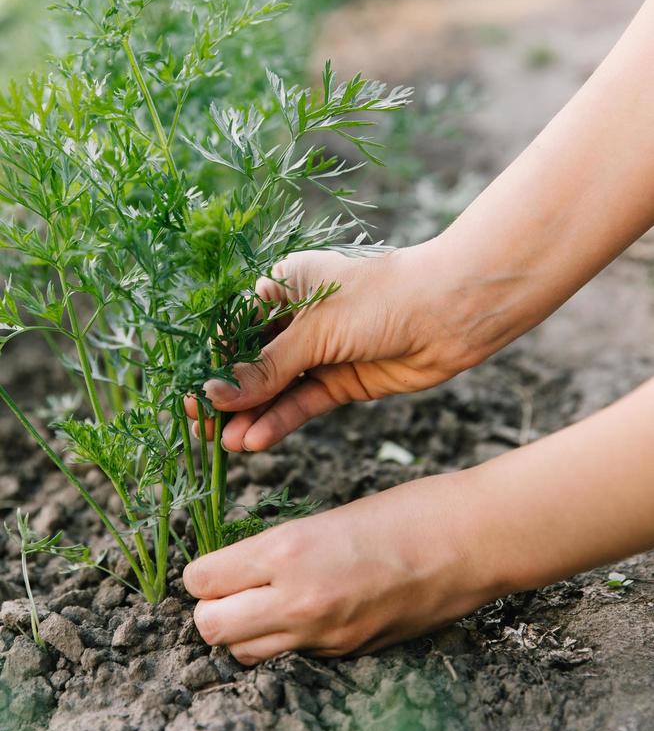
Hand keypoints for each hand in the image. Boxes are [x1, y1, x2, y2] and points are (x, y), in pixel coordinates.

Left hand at [183, 472, 491, 663]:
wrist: (468, 543)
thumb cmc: (404, 513)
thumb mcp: (326, 517)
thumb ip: (278, 549)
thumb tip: (238, 570)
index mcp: (289, 550)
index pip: (205, 580)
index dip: (203, 573)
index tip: (214, 565)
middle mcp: (298, 600)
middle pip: (211, 628)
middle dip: (212, 608)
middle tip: (230, 588)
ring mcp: (324, 635)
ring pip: (245, 652)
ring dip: (243, 630)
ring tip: (265, 601)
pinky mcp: (349, 653)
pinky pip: (293, 655)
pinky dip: (287, 639)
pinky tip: (309, 610)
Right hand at [184, 245, 469, 451]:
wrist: (450, 313)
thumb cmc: (380, 299)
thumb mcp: (316, 330)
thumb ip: (266, 367)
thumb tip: (216, 394)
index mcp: (284, 286)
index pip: (234, 328)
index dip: (211, 362)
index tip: (189, 393)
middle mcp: (298, 318)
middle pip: (251, 362)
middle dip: (227, 395)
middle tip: (200, 428)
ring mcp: (320, 351)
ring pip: (275, 388)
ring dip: (251, 415)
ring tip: (225, 444)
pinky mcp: (341, 380)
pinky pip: (302, 402)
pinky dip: (280, 421)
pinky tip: (255, 440)